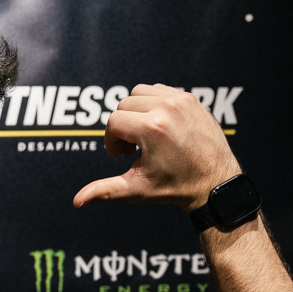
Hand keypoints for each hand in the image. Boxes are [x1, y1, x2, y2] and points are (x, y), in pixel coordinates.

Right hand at [72, 84, 238, 211]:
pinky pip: (160, 90)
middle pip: (124, 104)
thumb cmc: (176, 188)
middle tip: (132, 149)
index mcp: (152, 128)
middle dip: (122, 126)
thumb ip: (104, 190)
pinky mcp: (190, 98)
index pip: (114, 121)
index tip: (121, 155)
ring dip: (135, 111)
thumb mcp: (137, 189)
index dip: (111, 141)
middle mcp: (167, 108)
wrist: (215, 183)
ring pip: (140, 92)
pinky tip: (158, 127)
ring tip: (144, 135)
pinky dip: (153, 104)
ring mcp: (181, 100)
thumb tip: (77, 201)